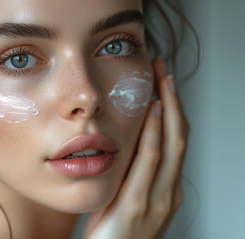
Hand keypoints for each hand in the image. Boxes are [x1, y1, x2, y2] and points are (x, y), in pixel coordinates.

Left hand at [83, 58, 189, 238]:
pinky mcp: (138, 204)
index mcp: (166, 190)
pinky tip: (154, 111)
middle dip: (174, 100)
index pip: (175, 142)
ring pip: (172, 144)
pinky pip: (150, 161)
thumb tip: (125, 142)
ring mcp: (158, 198)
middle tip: (165, 70)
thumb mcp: (126, 198)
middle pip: (179, 136)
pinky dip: (155, 133)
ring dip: (169, 107)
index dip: (173, 110)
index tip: (163, 83)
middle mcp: (168, 192)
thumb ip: (131, 174)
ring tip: (163, 80)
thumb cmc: (113, 232)